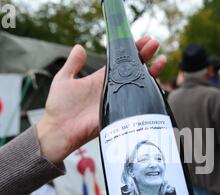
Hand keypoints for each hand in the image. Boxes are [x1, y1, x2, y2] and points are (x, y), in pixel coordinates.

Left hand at [37, 36, 166, 164]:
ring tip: (160, 59)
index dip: (132, 50)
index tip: (142, 39)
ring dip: (153, 72)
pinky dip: (149, 94)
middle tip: (154, 44)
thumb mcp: (64, 79)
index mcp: (101, 79)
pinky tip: (155, 83)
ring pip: (140, 85)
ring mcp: (118, 101)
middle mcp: (113, 88)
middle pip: (134, 70)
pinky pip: (138, 104)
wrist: (59, 130)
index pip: (121, 61)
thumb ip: (73, 64)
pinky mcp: (120, 114)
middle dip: (146, 56)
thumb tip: (79, 47)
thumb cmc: (59, 107)